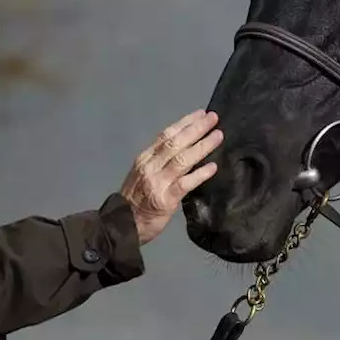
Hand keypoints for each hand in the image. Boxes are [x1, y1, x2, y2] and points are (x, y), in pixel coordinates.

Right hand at [119, 109, 221, 244]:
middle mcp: (150, 166)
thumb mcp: (144, 173)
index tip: (201, 114)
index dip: (185, 123)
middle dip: (196, 129)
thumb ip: (161, 161)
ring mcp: (157, 182)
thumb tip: (187, 146)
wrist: (121, 226)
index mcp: (145, 158)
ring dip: (202, 146)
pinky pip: (185, 183)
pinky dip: (200, 174)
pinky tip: (213, 167)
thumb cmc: (136, 200)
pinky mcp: (165, 199)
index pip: (166, 135)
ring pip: (182, 159)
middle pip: (176, 143)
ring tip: (218, 136)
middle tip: (214, 118)